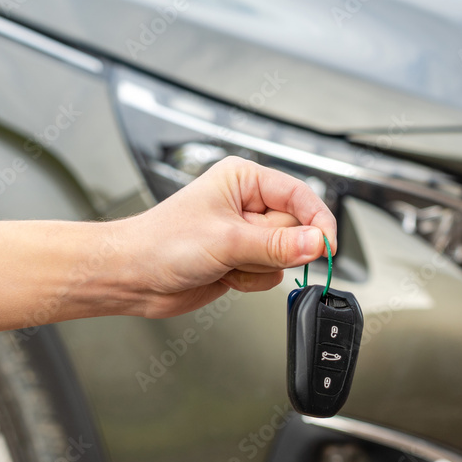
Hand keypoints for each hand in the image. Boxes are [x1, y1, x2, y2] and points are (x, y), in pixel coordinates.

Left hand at [112, 156, 336, 317]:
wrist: (133, 276)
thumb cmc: (162, 243)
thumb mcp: (227, 240)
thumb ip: (277, 244)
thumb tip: (316, 243)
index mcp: (243, 180)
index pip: (299, 195)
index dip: (317, 221)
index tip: (327, 246)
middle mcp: (247, 204)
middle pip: (295, 229)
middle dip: (274, 249)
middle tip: (246, 252)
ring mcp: (245, 235)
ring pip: (284, 256)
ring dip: (259, 268)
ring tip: (227, 262)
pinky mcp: (241, 260)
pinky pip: (269, 275)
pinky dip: (250, 281)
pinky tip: (224, 275)